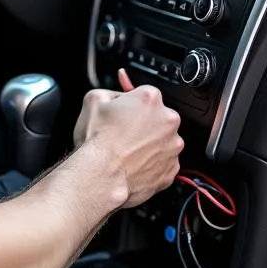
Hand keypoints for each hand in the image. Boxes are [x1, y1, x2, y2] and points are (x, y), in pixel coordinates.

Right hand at [75, 69, 183, 208]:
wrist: (100, 175)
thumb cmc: (97, 141)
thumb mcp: (94, 99)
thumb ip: (111, 93)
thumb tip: (116, 97)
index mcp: (150, 99)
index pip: (146, 95)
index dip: (132, 104)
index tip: (124, 113)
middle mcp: (168, 120)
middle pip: (158, 117)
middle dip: (144, 123)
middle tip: (124, 133)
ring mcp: (172, 146)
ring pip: (163, 140)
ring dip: (150, 143)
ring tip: (127, 151)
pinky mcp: (171, 169)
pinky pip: (164, 162)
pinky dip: (152, 163)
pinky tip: (134, 163)